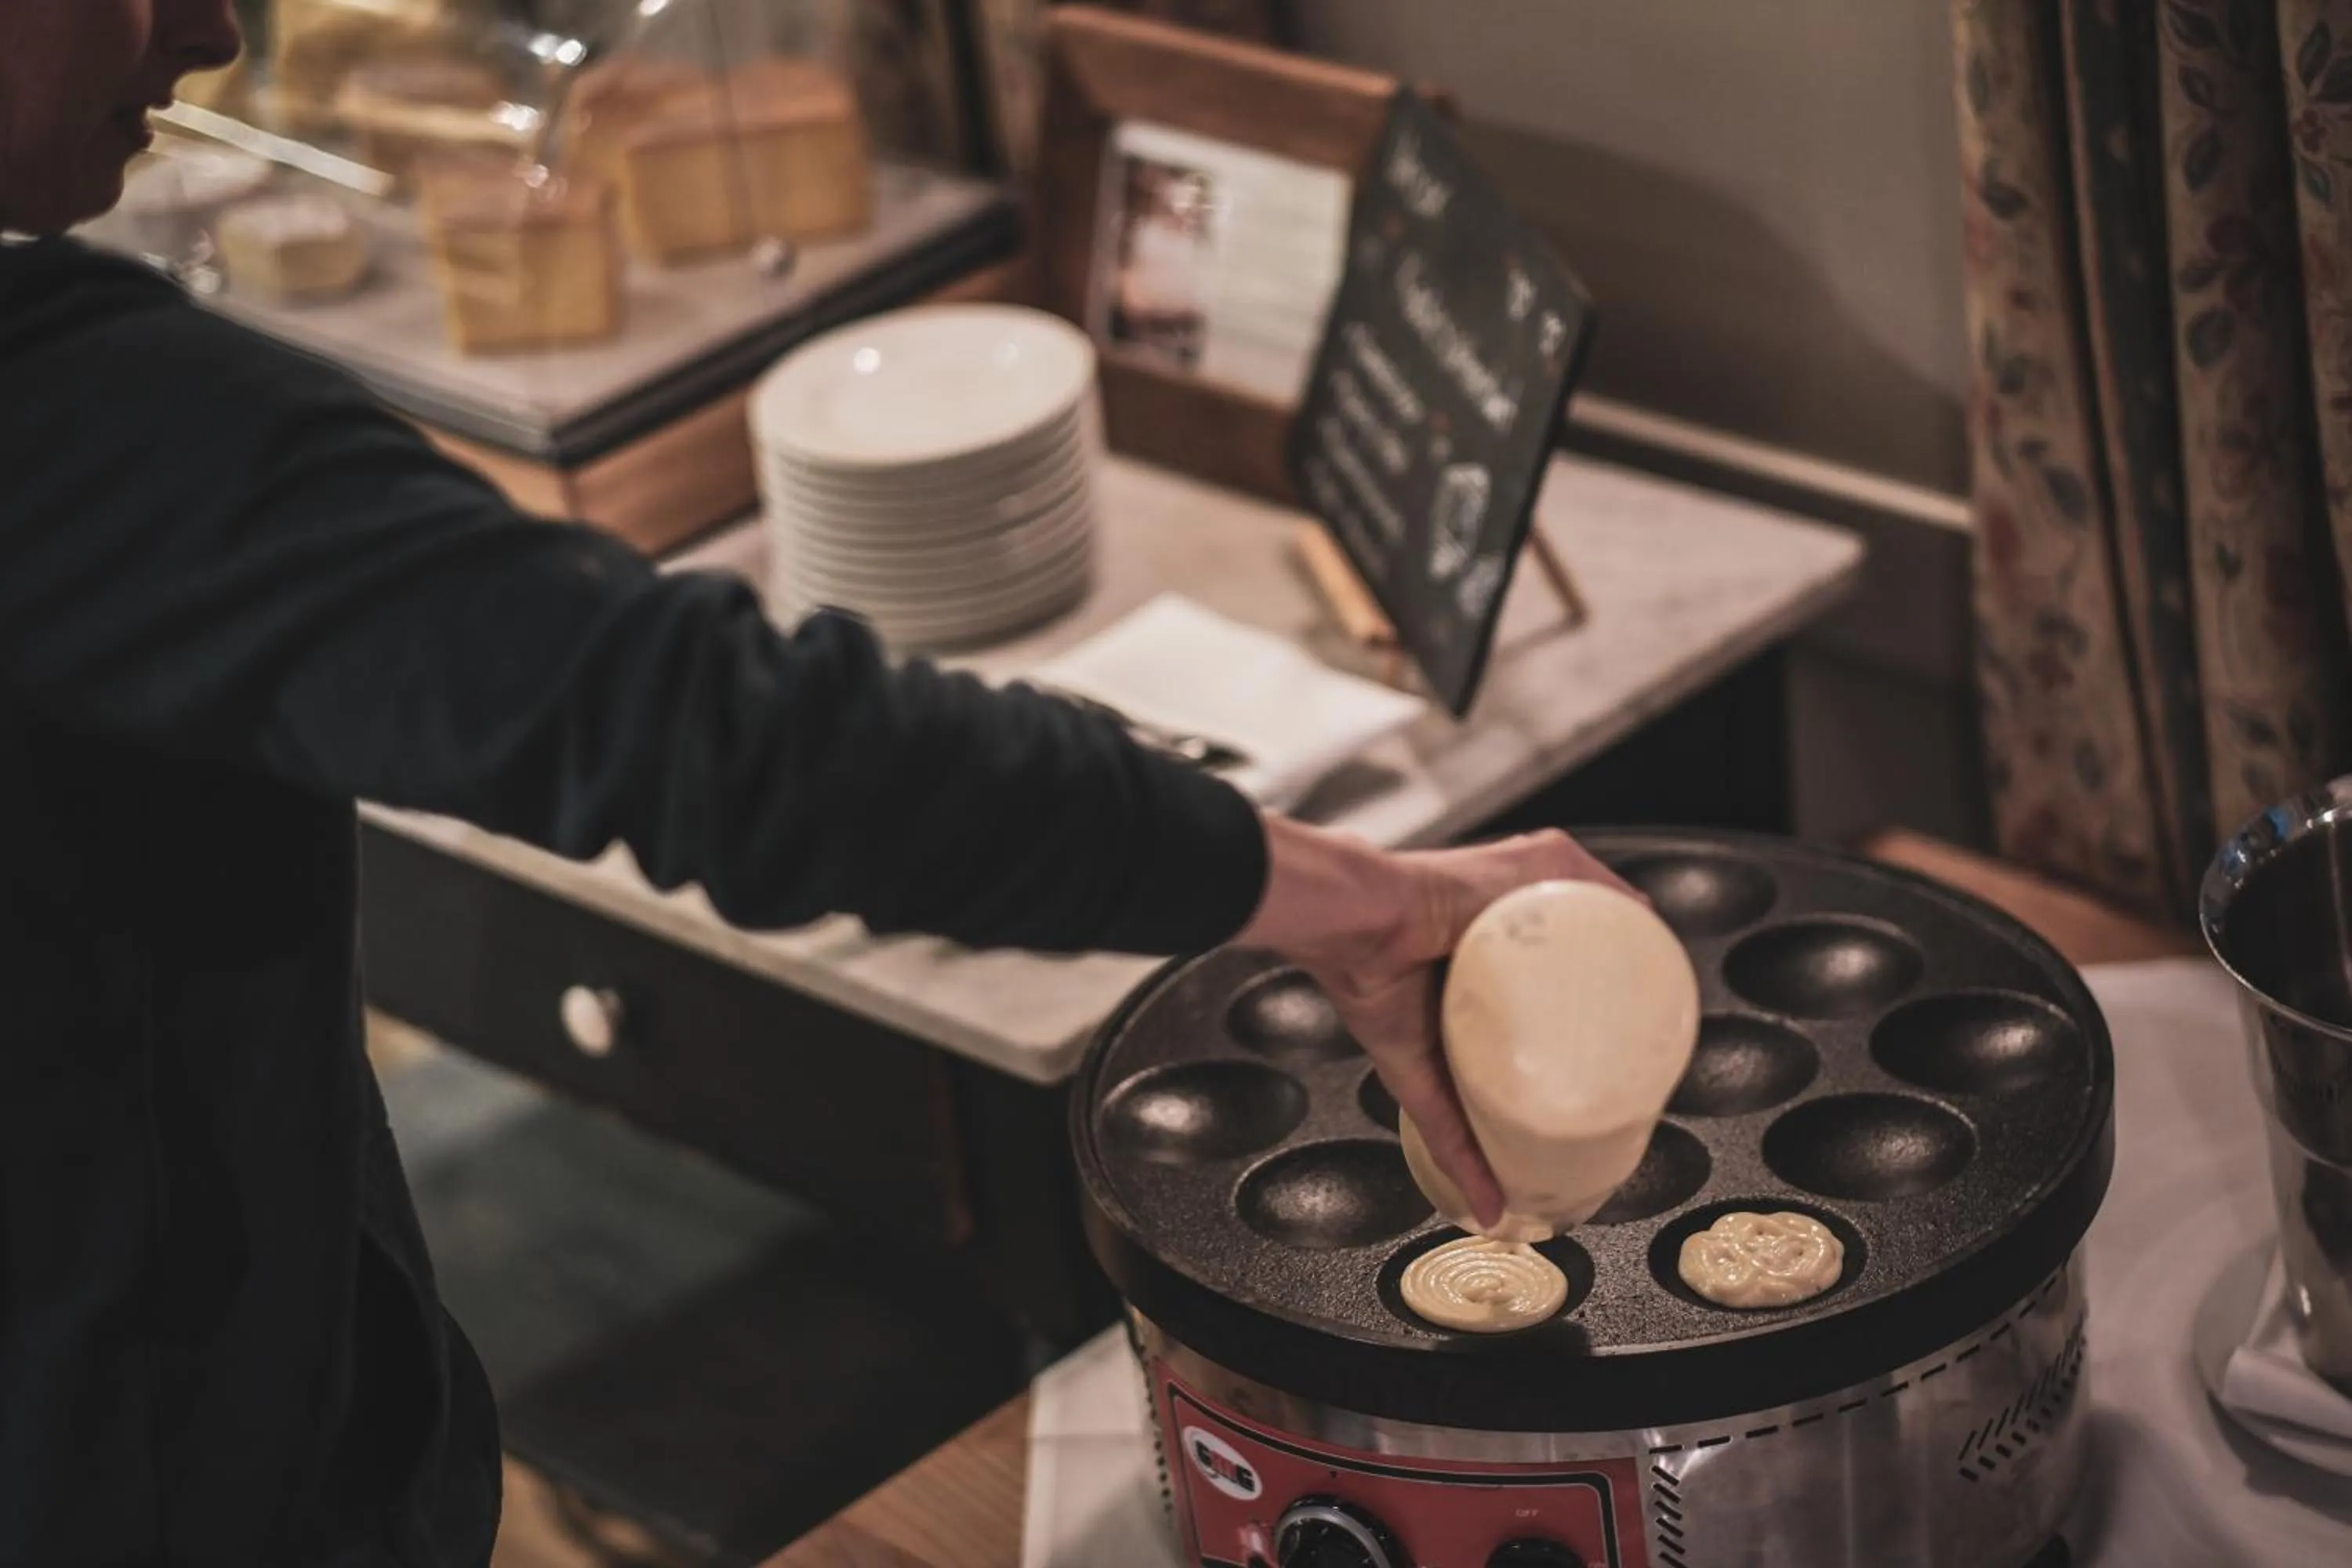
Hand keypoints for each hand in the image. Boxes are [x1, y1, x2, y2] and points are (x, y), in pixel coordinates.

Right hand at [1233, 815, 1638, 1228]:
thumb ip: (1456, 1140)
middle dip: (1625, 984)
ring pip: (1604, 915)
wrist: (1354, 921)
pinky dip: (1627, 907)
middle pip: (1594, 949)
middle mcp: (1509, 919)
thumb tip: (1489, 1210)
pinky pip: (1602, 882)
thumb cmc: (1370, 982)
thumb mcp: (1424, 1078)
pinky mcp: (1535, 857)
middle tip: (1643, 1032)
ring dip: (1632, 947)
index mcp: (1483, 962)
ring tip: (1651, 991)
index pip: (1561, 985)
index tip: (1618, 1052)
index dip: (1597, 1015)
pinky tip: (1645, 937)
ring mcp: (1526, 884)